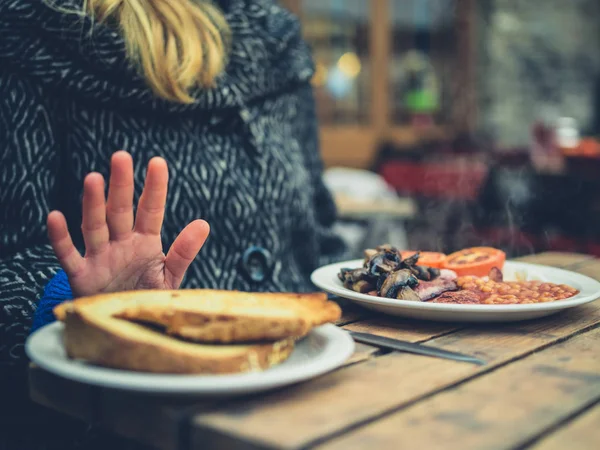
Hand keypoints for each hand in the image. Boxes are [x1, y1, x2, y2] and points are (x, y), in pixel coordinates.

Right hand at [47, 151, 209, 296]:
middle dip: (121, 185)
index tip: (157, 162)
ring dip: (93, 204)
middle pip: (120, 211)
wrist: (123, 325)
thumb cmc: (146, 296)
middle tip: (121, 156)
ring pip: (94, 226)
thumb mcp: (169, 277)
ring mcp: (100, 258)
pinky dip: (60, 238)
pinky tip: (55, 216)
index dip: (154, 188)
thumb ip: (183, 252)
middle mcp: (121, 244)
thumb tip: (203, 223)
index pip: (150, 211)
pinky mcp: (82, 277)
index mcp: (145, 243)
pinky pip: (68, 255)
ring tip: (93, 179)